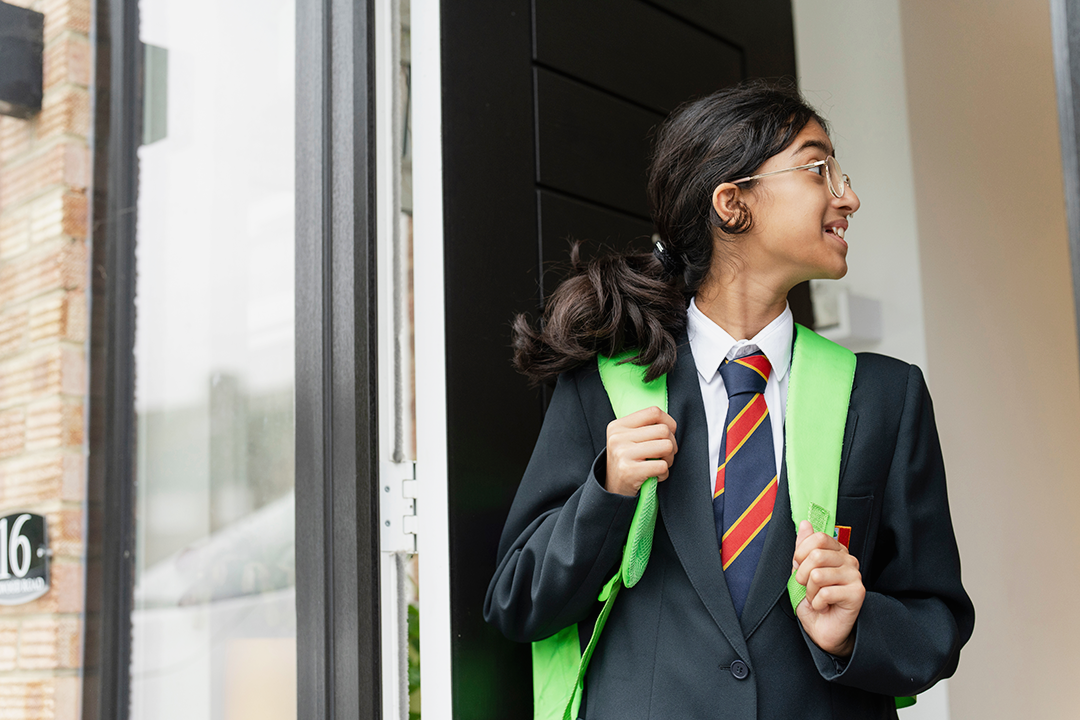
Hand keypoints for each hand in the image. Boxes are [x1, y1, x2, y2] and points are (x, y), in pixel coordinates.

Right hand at [604, 406, 677, 496]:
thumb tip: (671, 425)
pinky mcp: (629, 471)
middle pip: (664, 430)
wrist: (612, 491)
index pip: (654, 412)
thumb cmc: (627, 462)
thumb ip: (645, 428)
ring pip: (666, 446)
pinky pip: (662, 466)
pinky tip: (655, 476)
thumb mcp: (628, 440)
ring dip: (669, 459)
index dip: (669, 423)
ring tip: (660, 464)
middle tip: (664, 455)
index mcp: (618, 426)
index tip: (668, 435)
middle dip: (671, 444)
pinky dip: (664, 474)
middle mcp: (618, 437)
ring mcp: (622, 453)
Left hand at [792, 520, 864, 656]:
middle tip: (807, 586)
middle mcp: (849, 561)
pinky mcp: (857, 593)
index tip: (799, 565)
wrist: (823, 628)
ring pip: (818, 574)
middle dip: (802, 574)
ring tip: (817, 598)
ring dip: (810, 591)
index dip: (802, 551)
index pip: (818, 537)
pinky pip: (826, 592)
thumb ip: (803, 548)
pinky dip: (818, 603)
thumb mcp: (802, 571)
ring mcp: (855, 576)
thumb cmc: (814, 600)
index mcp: (837, 552)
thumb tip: (805, 524)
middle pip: (817, 555)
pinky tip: (825, 606)